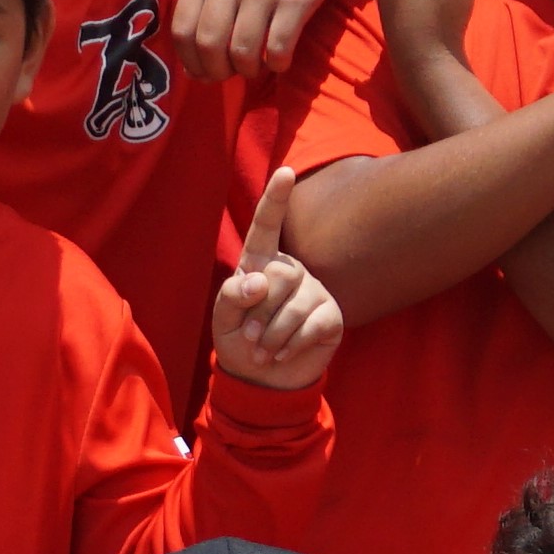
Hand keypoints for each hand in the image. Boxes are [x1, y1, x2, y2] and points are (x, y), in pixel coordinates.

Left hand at [210, 169, 341, 391]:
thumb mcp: (222, 320)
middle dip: (260, 312)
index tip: (285, 172)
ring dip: (273, 336)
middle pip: (281, 274)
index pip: (267, 227)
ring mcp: (314, 292)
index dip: (275, 199)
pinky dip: (293, 345)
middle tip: (250, 339)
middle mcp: (291, 271)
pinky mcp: (331, 317)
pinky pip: (314, 324)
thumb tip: (259, 281)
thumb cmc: (239, 343)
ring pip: (296, 304)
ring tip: (263, 353)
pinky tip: (283, 355)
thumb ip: (231, 296)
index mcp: (260, 264)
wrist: (263, 381)